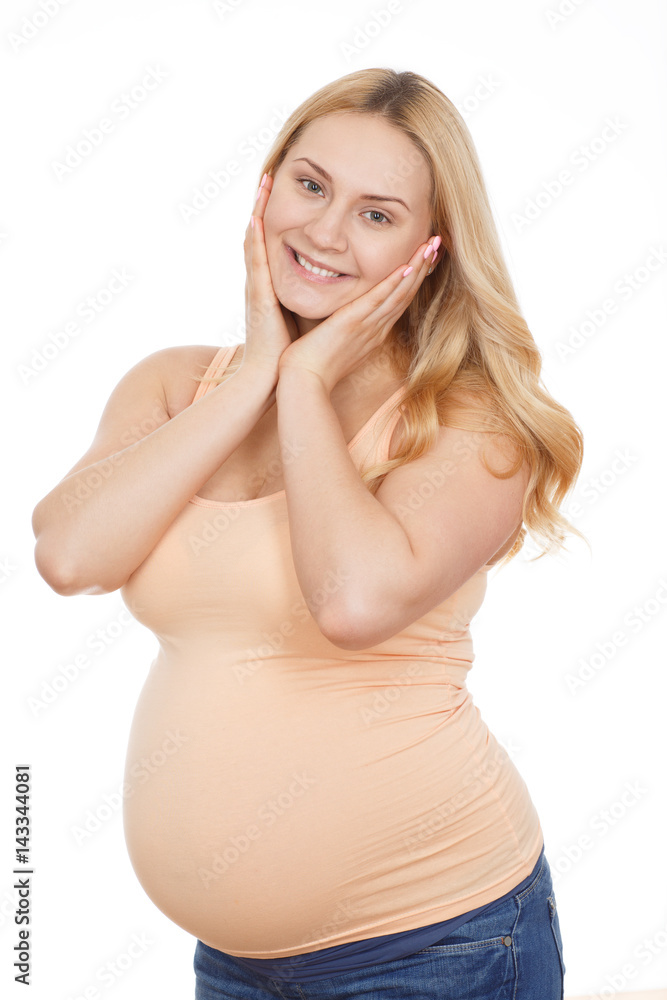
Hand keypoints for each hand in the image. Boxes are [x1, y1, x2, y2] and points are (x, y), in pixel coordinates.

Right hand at [241, 173, 297, 379]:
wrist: (272, 379)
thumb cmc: (287, 356)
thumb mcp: (300, 319)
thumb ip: (310, 303)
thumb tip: (331, 292)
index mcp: (274, 288)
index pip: (276, 246)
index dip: (277, 219)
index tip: (282, 193)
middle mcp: (262, 283)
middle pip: (263, 235)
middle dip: (264, 204)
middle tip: (267, 174)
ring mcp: (258, 288)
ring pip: (257, 239)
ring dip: (258, 209)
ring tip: (263, 180)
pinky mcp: (259, 297)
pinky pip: (256, 260)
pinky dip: (255, 237)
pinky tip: (256, 215)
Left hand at [276, 234, 440, 394]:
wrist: (306, 380)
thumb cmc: (315, 366)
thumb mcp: (338, 345)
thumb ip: (348, 331)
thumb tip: (346, 320)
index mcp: (374, 334)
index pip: (399, 302)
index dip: (413, 280)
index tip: (424, 260)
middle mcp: (377, 329)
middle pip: (406, 294)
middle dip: (422, 268)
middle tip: (436, 244)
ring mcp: (368, 326)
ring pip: (399, 294)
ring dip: (417, 269)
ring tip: (430, 246)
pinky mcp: (354, 322)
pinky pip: (379, 300)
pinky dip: (394, 283)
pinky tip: (407, 266)